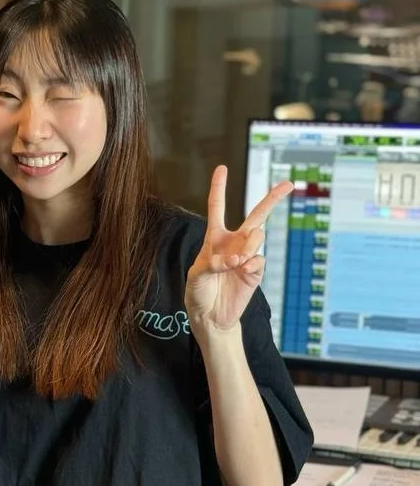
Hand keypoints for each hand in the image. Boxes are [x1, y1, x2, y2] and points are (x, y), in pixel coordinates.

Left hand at [184, 165, 292, 332]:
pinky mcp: (256, 272)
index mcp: (215, 238)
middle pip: (256, 215)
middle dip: (272, 198)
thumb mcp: (196, 275)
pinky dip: (250, 265)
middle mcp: (234, 243)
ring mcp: (248, 257)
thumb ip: (214, 263)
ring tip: (238, 262)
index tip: (222, 168)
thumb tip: (238, 259)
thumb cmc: (198, 293)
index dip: (219, 188)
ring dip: (249, 245)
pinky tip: (243, 271)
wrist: (210, 317)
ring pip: (257, 237)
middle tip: (288, 184)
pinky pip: (259, 261)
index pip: (217, 208)